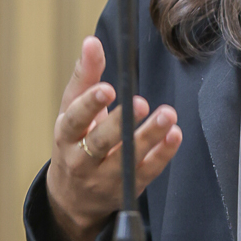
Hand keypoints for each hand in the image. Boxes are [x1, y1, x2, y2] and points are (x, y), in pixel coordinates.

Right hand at [45, 35, 182, 240]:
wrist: (73, 198)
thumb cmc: (75, 141)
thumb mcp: (72, 110)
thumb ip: (85, 76)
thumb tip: (91, 41)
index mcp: (66, 135)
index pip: (75, 121)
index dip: (90, 105)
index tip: (108, 88)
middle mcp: (82, 160)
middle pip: (101, 142)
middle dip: (121, 124)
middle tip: (141, 103)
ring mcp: (105, 178)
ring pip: (127, 160)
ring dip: (149, 137)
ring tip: (168, 115)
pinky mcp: (128, 188)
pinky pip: (147, 172)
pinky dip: (162, 154)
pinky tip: (174, 135)